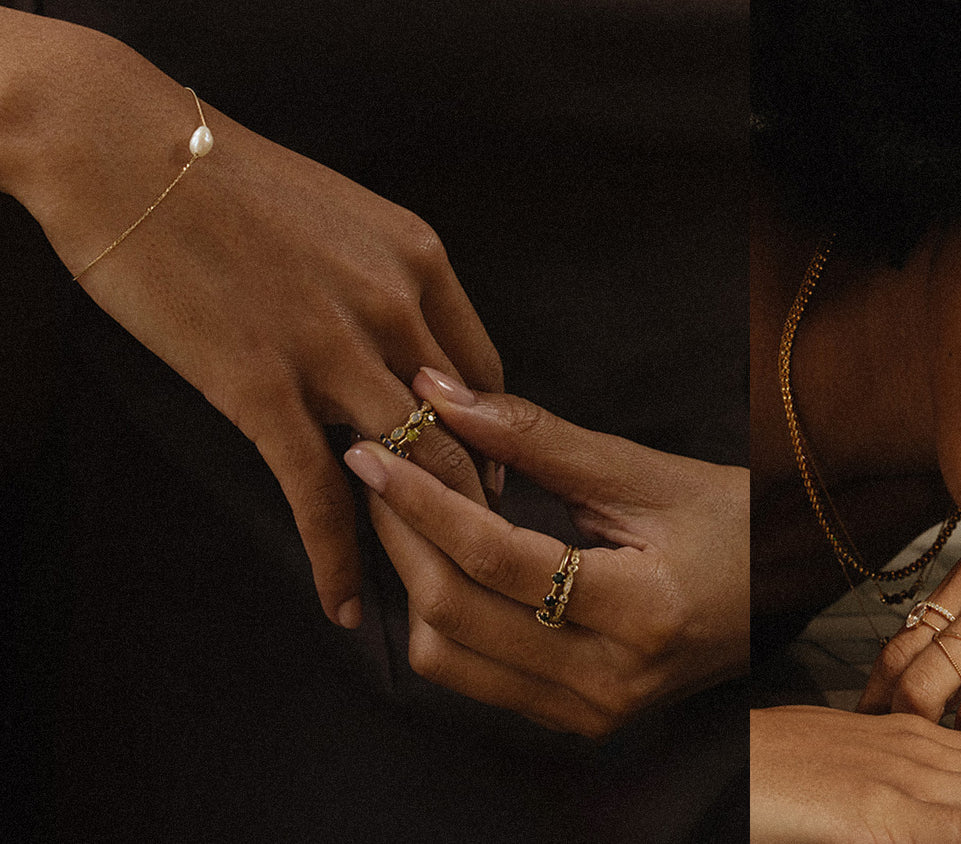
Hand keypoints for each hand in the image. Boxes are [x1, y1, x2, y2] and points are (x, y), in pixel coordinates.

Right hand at [2, 16, 502, 627]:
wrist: (120, 146)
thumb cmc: (223, 179)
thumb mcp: (338, 216)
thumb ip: (384, 282)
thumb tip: (400, 344)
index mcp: (419, 259)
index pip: (487, 377)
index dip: (493, 442)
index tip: (486, 482)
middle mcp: (394, 305)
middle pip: (467, 433)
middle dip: (476, 505)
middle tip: (474, 556)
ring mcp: (332, 348)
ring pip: (414, 468)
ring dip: (423, 540)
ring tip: (428, 591)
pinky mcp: (262, 386)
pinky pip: (320, 493)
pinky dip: (338, 559)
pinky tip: (342, 602)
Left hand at [342, 369, 748, 736]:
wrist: (788, 584)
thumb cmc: (733, 519)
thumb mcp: (642, 471)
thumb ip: (535, 438)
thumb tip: (441, 396)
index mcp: (643, 612)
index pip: (496, 560)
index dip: (424, 502)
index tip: (374, 451)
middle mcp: (612, 680)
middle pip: (456, 615)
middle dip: (401, 536)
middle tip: (376, 469)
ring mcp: (592, 711)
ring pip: (448, 658)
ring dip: (411, 580)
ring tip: (404, 511)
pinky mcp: (577, 719)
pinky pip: (474, 677)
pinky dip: (442, 617)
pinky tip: (440, 560)